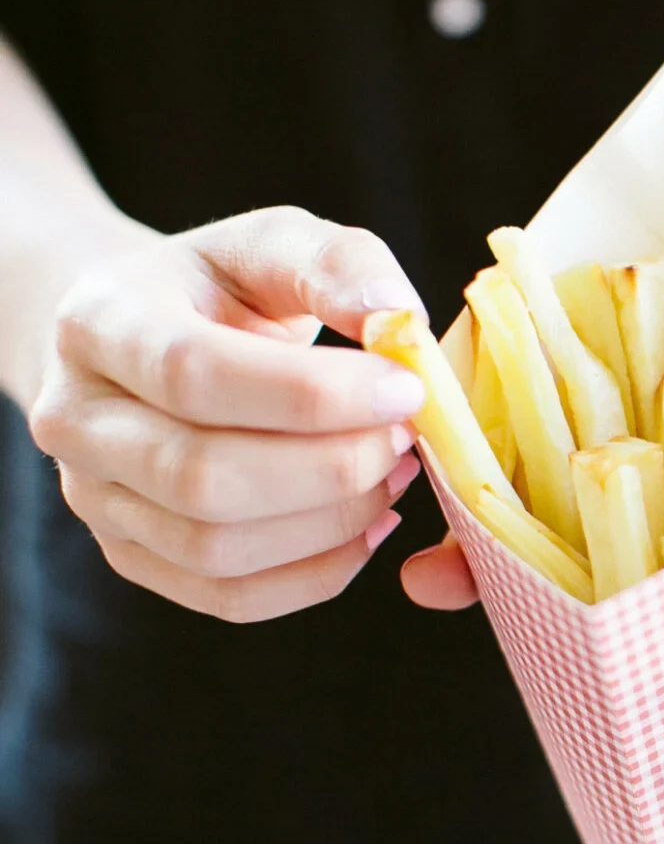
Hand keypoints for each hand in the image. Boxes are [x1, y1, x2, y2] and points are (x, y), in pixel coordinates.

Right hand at [28, 206, 429, 620]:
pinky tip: (369, 525)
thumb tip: (397, 317)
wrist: (141, 342)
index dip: (312, 394)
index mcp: (100, 323)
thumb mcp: (271, 246)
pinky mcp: (133, 556)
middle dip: (332, 467)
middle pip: (202, 476)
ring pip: (217, 548)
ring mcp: (96, 499)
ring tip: (393, 474)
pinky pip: (230, 597)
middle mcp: (77, 420)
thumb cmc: (220, 291)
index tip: (406, 388)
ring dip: (333, 522)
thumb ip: (337, 264)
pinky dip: (318, 574)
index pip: (194, 373)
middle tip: (406, 438)